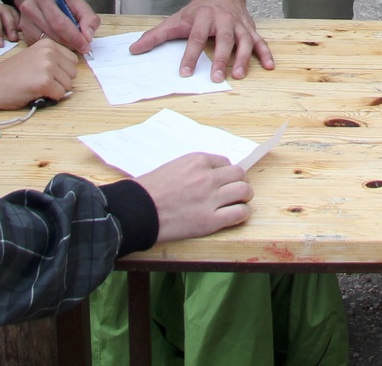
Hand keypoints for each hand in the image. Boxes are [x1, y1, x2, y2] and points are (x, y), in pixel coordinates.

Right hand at [0, 38, 81, 107]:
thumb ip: (53, 60)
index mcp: (48, 44)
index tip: (47, 74)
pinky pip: (60, 95)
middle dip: (60, 81)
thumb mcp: (34, 58)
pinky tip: (35, 92)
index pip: (73, 60)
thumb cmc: (11, 75)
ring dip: (55, 90)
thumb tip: (72, 73)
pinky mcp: (45, 81)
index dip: (62, 71)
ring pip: (68, 85)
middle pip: (73, 73)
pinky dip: (50, 98)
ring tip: (36, 86)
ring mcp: (48, 66)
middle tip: (40, 82)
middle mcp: (50, 52)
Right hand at [15, 0, 99, 52]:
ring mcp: (24, 21)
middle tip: (82, 45)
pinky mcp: (23, 31)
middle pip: (53, 34)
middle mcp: (30, 9)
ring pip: (47, 42)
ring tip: (71, 40)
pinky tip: (59, 38)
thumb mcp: (75, 0)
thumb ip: (87, 17)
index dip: (74, 37)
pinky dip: (53, 45)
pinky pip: (41, 44)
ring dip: (62, 46)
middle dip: (70, 43)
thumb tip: (88, 36)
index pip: (60, 23)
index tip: (86, 45)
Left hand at [130, 0, 274, 82]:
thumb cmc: (196, 11)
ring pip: (244, 41)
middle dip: (220, 58)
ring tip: (238, 75)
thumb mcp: (175, 20)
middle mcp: (222, 20)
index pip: (195, 37)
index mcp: (202, 17)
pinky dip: (266, 53)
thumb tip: (134, 50)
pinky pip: (260, 41)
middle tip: (216, 77)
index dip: (189, 55)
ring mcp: (238, 25)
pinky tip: (269, 66)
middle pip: (222, 39)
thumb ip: (155, 36)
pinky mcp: (250, 29)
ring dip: (243, 58)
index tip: (184, 73)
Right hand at [138, 152, 252, 241]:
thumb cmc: (148, 189)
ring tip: (238, 202)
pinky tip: (236, 215)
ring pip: (244, 192)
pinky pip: (239, 214)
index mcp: (197, 161)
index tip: (223, 180)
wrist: (137, 211)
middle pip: (239, 175)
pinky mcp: (210, 221)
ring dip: (244, 196)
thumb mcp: (172, 167)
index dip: (225, 172)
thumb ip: (194, 169)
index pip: (225, 162)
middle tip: (236, 190)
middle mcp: (207, 177)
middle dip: (240, 181)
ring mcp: (210, 199)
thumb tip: (210, 175)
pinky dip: (242, 214)